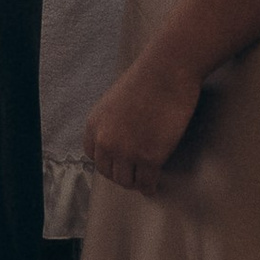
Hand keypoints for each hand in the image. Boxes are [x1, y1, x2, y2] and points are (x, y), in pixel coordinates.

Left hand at [83, 47, 202, 196]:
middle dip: (120, 175)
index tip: (117, 164)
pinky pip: (146, 182)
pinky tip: (153, 186)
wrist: (166, 72)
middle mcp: (106, 141)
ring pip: (126, 181)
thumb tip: (119, 140)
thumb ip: (111, 123)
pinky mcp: (150, 157)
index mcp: (94, 126)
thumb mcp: (113, 102)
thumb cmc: (145, 81)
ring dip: (134, 183)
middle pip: (108, 172)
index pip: (93, 156)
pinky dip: (150, 187)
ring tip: (143, 182)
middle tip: (133, 176)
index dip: (107, 162)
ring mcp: (127, 151)